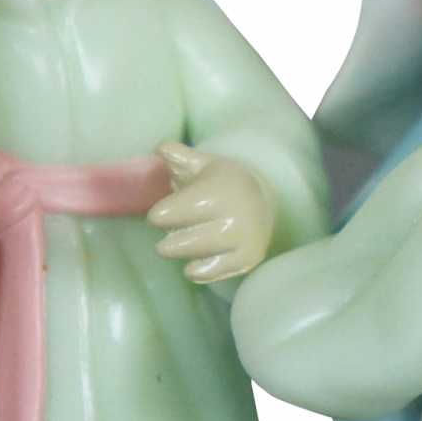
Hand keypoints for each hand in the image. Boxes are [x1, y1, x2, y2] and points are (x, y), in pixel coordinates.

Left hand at [149, 142, 273, 282]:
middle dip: (168, 242)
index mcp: (219, 192)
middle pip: (183, 241)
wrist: (263, 199)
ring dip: (182, 253)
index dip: (161, 215)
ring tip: (176, 247)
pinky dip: (199, 271)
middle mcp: (234, 218)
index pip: (175, 213)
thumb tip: (160, 147)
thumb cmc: (224, 181)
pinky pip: (215, 272)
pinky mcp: (248, 259)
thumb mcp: (203, 164)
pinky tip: (191, 266)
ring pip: (197, 256)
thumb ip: (180, 157)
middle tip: (165, 241)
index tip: (158, 216)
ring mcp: (242, 241)